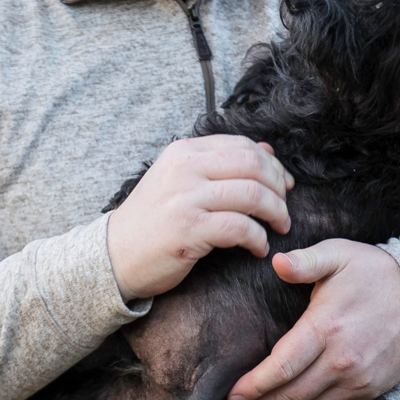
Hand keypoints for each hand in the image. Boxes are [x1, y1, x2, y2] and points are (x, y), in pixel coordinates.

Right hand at [107, 137, 292, 300]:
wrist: (114, 254)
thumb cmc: (153, 219)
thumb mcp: (180, 179)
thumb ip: (220, 162)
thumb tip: (267, 150)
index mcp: (184, 151)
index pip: (243, 145)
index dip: (272, 164)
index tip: (284, 184)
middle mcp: (185, 168)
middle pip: (253, 165)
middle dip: (278, 187)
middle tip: (285, 209)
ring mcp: (185, 198)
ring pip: (252, 194)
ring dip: (275, 213)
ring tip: (278, 227)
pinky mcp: (188, 230)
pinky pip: (240, 228)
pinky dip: (258, 239)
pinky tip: (258, 248)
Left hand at [219, 239, 399, 399]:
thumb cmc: (375, 270)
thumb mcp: (339, 253)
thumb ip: (305, 261)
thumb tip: (276, 262)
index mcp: (327, 327)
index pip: (281, 367)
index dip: (252, 386)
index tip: (229, 395)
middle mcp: (342, 361)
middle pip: (289, 396)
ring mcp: (358, 379)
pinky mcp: (370, 389)